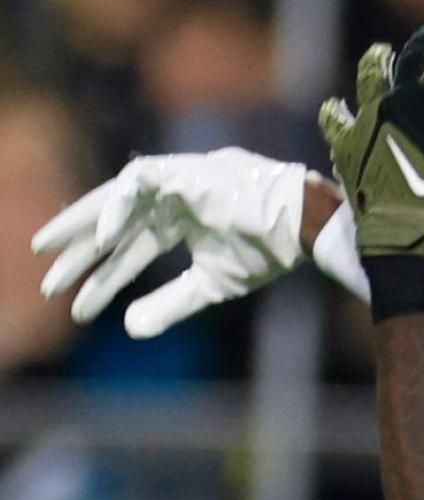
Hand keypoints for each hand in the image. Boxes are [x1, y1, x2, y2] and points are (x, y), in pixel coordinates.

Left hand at [32, 148, 313, 338]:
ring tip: (50, 251)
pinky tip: (100, 237)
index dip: (105, 279)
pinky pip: (136, 181)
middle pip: (114, 225)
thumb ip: (171, 304)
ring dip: (82, 226)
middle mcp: (173, 201)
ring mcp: (176, 182)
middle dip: (78, 252)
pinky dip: (116, 207)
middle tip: (47, 279)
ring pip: (115, 199)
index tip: (76, 308)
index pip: (132, 251)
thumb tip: (128, 330)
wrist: (301, 226)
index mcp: (183, 224)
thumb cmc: (267, 251)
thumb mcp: (210, 286)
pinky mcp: (182, 170)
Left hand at [319, 0, 423, 261]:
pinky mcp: (346, 143)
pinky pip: (337, 118)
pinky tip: (337, 108)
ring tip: (384, 55)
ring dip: (381, 62)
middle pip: (412, 54)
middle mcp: (399, 99)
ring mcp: (368, 118)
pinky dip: (339, 111)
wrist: (408, 235)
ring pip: (371, 75)